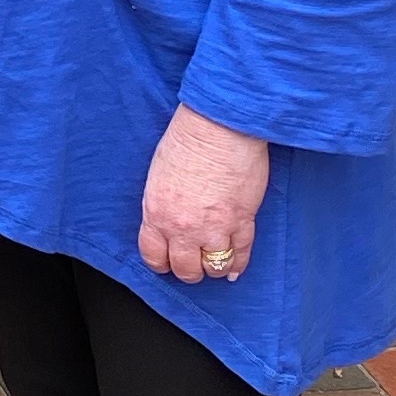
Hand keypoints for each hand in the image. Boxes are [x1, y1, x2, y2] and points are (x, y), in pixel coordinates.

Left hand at [139, 106, 269, 286]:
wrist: (220, 125)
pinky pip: (241, 254)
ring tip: (215, 263)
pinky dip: (239, 264)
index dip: (160, 263)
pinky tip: (235, 268)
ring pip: (214, 266)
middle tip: (192, 265)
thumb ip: (162, 203)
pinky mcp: (242, 221)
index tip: (166, 263)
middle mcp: (183, 227)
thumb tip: (167, 219)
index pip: (153, 255)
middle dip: (188, 270)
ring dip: (214, 268)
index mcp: (157, 213)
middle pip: (185, 268)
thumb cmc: (187, 138)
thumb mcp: (159, 174)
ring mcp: (215, 228)